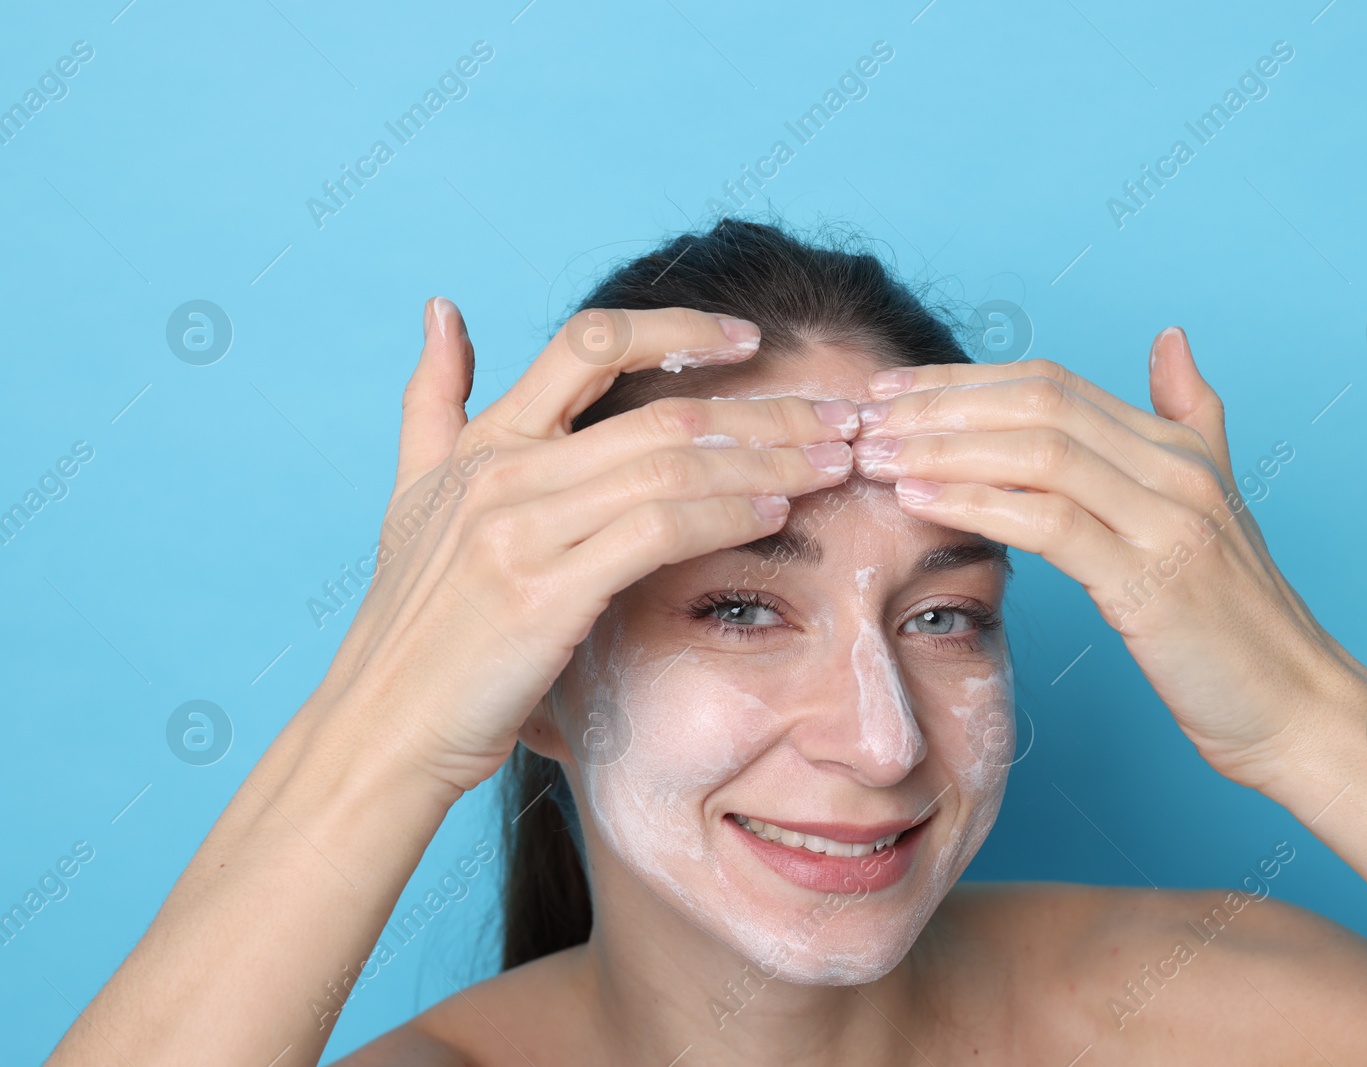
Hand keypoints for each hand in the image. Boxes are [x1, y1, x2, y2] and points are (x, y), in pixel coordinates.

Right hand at [312, 300, 861, 794]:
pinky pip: (658, 530)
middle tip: (839, 414)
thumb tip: (444, 309)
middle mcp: (503, 472)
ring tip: (834, 459)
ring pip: (672, 465)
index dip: (678, 329)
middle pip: (661, 412)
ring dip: (768, 459)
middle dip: (765, 410)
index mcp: (484, 442)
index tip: (751, 338)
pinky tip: (776, 510)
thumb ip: (433, 401)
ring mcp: (520, 529)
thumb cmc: (414, 624)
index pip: (589, 343)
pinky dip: (726, 513)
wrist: (380, 727)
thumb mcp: (411, 496)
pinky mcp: (545, 592)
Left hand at [849, 328, 1351, 788]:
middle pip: (1038, 404)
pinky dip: (976, 503)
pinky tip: (919, 501)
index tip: (892, 393)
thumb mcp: (1210, 507)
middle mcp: (1175, 469)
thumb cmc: (1235, 623)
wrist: (1299, 708)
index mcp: (1177, 447)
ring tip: (876, 456)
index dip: (964, 381)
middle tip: (866, 417)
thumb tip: (1171, 338)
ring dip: (946, 447)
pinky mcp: (1152, 580)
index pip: (1050, 384)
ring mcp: (1168, 520)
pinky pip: (1049, 522)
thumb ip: (1189, 418)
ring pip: (1039, 452)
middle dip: (941, 405)